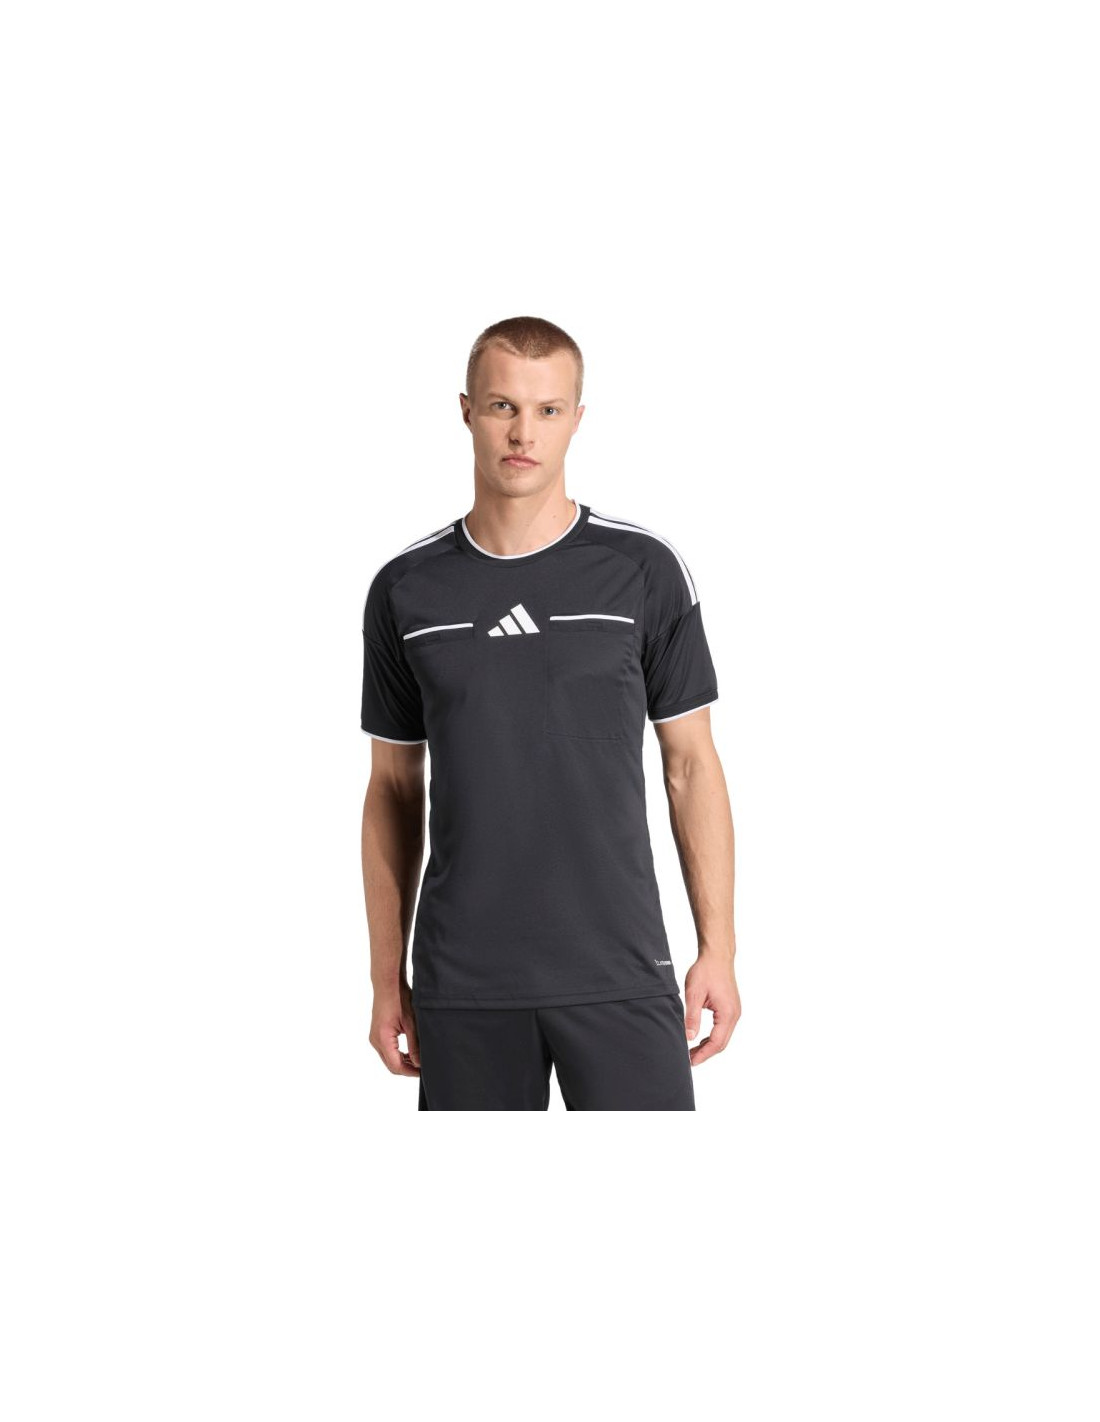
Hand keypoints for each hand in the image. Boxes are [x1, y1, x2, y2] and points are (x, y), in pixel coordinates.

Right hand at [369, 987, 420, 1076]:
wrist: (388, 984)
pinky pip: (386, 1050)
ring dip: (402, 1062)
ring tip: (418, 1061)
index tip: (423, 1072)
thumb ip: (414, 1045)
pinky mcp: (377, 1033)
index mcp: (383, 1038)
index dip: (410, 1072)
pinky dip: (397, 1054)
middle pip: (390, 1065)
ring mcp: (374, 1037)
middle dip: (406, 1069)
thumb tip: (418, 1063)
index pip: (395, 1066)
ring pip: (388, 1059)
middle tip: (422, 1069)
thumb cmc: (400, 998)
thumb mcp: (411, 1023)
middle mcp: (375, 1040)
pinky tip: (409, 1052)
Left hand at [683, 952, 740, 1066]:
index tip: (691, 1062)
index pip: (716, 1043)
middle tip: (689, 1060)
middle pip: (721, 1043)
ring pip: (723, 1037)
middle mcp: (734, 1015)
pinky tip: (701, 1038)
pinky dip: (713, 1036)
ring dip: (709, 1046)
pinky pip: (723, 1028)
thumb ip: (692, 1017)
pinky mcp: (731, 1008)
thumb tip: (689, 1038)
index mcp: (727, 1014)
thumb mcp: (694, 994)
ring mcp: (734, 1011)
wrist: (717, 956)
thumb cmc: (706, 971)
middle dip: (706, 1053)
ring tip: (692, 1052)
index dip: (703, 1055)